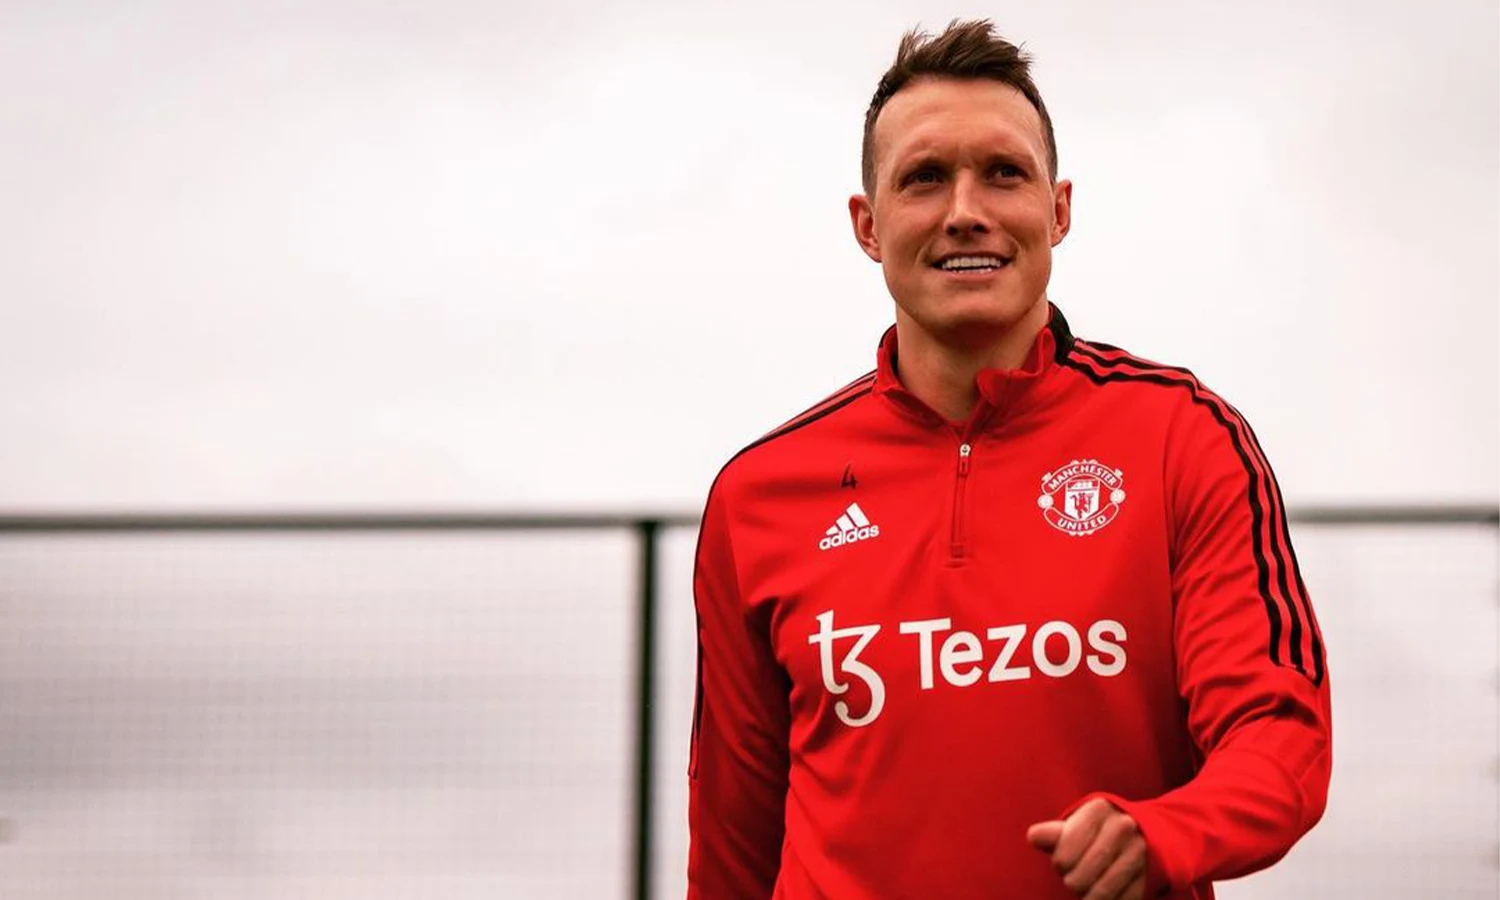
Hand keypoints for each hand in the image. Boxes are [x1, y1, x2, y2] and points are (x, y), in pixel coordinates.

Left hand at [1026, 797, 1146, 899]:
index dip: (1060, 864)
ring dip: (1089, 897)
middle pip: (1078, 880)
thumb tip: (1033, 837)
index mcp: (1098, 810)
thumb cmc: (1098, 830)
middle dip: (1074, 882)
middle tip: (1079, 875)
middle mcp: (1122, 827)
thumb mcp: (1076, 824)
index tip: (1066, 860)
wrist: (1144, 832)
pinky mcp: (1152, 874)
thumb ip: (1053, 833)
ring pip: (1099, 896)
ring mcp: (1140, 851)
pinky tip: (1109, 892)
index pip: (1063, 857)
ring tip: (1090, 887)